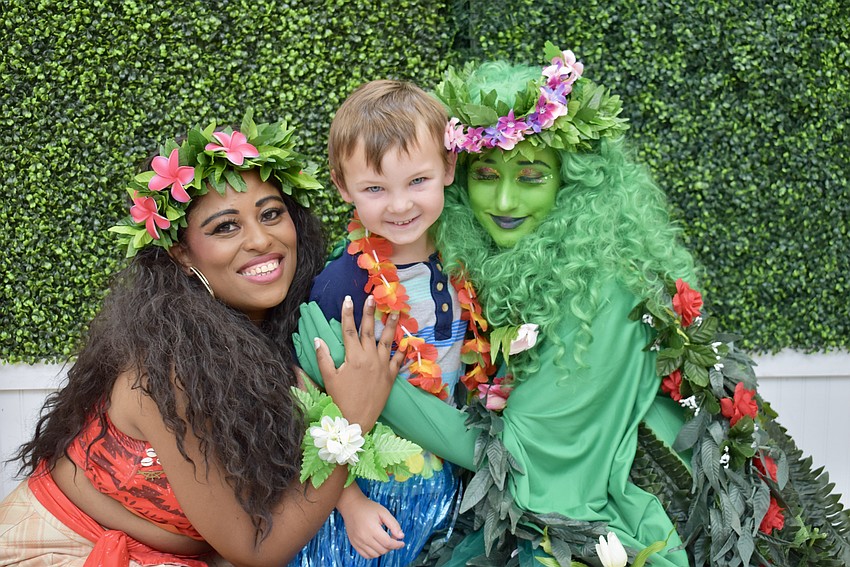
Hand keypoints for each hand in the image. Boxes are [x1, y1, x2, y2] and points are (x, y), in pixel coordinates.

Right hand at [315, 295, 404, 431]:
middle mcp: (369, 358)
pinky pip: (398, 360)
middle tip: (371, 298)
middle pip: (369, 330)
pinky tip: (406, 341)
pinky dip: (402, 351)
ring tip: (395, 311)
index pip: (349, 330)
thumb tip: (317, 339)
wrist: (356, 420)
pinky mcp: (391, 377)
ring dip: (391, 325)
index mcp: (353, 357)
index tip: (348, 299)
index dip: (348, 314)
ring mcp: (382, 366)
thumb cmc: (339, 399)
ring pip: (387, 341)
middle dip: (369, 313)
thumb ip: (323, 358)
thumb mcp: (328, 378)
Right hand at [337, 484, 404, 558]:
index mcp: (372, 529)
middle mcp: (364, 538)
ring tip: (385, 542)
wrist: (351, 506)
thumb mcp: (383, 512)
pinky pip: (366, 555)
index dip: (397, 544)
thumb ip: (393, 524)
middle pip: (382, 550)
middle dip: (391, 547)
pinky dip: (374, 554)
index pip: (388, 543)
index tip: (402, 542)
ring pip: (375, 555)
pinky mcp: (354, 544)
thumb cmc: (368, 508)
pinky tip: (377, 546)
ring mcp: (358, 542)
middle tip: (393, 539)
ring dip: (383, 550)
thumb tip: (401, 536)